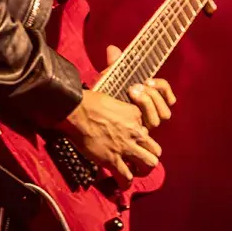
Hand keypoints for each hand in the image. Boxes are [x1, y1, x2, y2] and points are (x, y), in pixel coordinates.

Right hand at [57, 46, 168, 188]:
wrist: (76, 111)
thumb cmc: (90, 97)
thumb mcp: (107, 81)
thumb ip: (113, 67)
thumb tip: (113, 48)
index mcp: (136, 115)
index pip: (153, 125)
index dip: (146, 132)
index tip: (138, 136)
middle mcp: (135, 132)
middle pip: (155, 150)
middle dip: (148, 155)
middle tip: (140, 157)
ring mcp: (125, 147)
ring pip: (147, 164)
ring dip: (140, 168)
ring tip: (133, 170)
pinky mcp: (113, 160)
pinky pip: (126, 177)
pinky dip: (124, 181)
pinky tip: (120, 183)